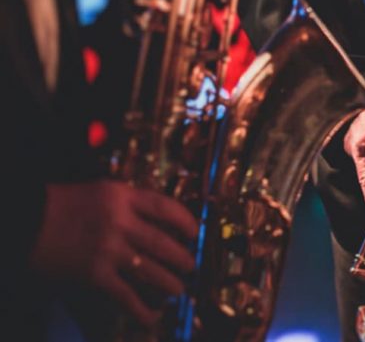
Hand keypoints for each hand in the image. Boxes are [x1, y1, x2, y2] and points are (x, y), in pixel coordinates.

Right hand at [29, 180, 197, 326]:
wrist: (24, 222)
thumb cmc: (59, 205)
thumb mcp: (99, 191)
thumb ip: (126, 203)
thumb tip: (154, 220)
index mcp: (122, 196)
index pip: (165, 207)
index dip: (185, 220)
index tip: (195, 231)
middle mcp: (120, 222)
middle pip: (162, 242)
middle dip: (181, 257)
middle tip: (191, 265)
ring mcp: (109, 249)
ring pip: (151, 270)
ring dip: (169, 283)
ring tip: (178, 290)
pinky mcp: (95, 274)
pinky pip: (126, 294)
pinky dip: (141, 309)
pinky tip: (151, 316)